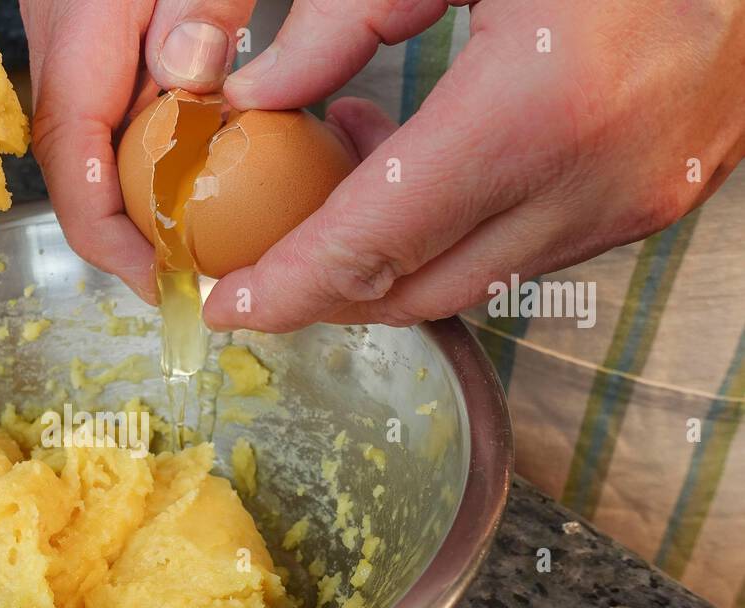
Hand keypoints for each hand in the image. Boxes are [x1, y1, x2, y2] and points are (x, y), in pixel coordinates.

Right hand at [21, 0, 257, 302]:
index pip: (77, 178)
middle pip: (87, 187)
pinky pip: (120, 130)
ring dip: (149, 209)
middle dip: (139, 245)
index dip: (117, 249)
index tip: (170, 286)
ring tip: (211, 244)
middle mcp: (68, 66)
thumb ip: (196, 5)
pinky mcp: (101, 59)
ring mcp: (80, 64)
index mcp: (80, 47)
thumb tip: (189, 84)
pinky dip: (159, 163)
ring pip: (103, 163)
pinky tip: (205, 174)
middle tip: (206, 277)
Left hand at [204, 0, 744, 330]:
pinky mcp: (652, 200)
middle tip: (261, 257)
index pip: (374, 243)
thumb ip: (345, 17)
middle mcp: (597, 178)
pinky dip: (455, 233)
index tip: (227, 306)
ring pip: (471, 282)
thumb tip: (252, 92)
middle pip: (417, 289)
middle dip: (324, 291)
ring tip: (341, 170)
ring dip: (390, 255)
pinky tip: (425, 163)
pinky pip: (525, 252)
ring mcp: (634, 199)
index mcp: (540, 106)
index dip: (288, 286)